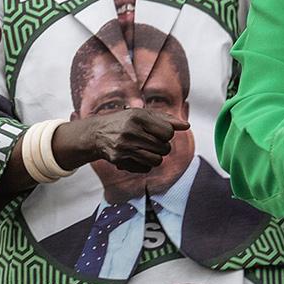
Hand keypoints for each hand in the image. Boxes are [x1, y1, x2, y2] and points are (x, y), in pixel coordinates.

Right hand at [54, 110, 178, 174]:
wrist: (97, 133)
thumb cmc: (124, 122)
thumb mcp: (143, 115)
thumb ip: (166, 119)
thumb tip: (186, 126)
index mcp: (138, 117)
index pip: (168, 132)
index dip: (166, 134)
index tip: (159, 132)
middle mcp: (131, 131)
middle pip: (164, 148)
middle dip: (162, 146)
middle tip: (151, 142)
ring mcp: (124, 147)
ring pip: (157, 160)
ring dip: (155, 157)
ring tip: (146, 150)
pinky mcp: (119, 159)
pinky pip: (145, 168)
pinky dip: (144, 165)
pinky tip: (136, 156)